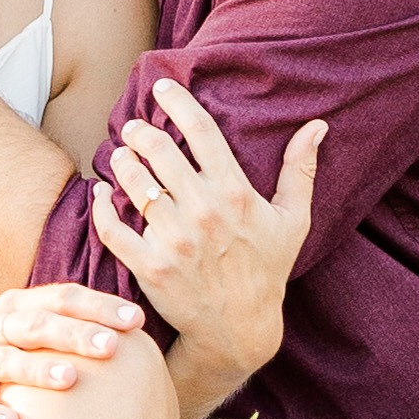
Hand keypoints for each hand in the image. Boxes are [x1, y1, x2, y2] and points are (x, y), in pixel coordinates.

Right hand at [0, 281, 150, 418]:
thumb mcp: (26, 334)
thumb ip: (67, 328)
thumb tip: (137, 332)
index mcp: (16, 308)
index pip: (61, 298)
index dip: (98, 306)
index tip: (137, 320)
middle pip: (36, 325)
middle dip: (75, 334)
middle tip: (111, 347)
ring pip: (4, 360)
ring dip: (36, 369)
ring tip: (70, 379)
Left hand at [88, 76, 324, 396]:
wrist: (240, 330)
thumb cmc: (267, 269)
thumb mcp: (293, 220)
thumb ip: (300, 170)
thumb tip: (317, 125)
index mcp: (235, 194)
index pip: (201, 131)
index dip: (177, 102)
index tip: (160, 87)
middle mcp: (203, 212)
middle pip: (158, 151)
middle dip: (139, 131)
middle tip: (132, 127)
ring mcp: (174, 240)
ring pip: (134, 183)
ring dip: (121, 161)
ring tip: (119, 155)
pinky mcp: (150, 266)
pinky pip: (113, 228)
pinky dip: (102, 205)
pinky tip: (101, 193)